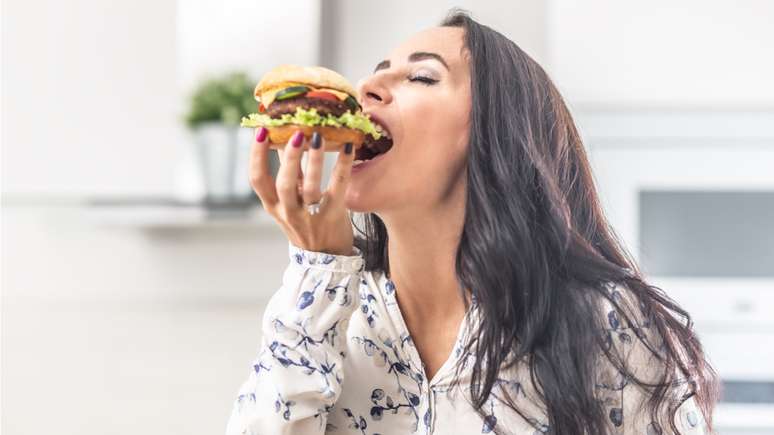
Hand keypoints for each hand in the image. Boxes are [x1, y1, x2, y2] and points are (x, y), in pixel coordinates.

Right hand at [248, 127, 355, 255]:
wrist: (327, 258)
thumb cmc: (307, 222)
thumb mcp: (290, 202)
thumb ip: (288, 174)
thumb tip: (284, 139)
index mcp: (273, 206)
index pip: (257, 180)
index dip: (257, 155)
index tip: (262, 130)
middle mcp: (288, 213)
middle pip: (282, 184)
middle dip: (288, 157)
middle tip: (296, 133)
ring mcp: (310, 217)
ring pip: (309, 188)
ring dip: (313, 160)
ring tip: (318, 137)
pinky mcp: (333, 217)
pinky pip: (338, 188)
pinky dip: (342, 166)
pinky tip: (348, 148)